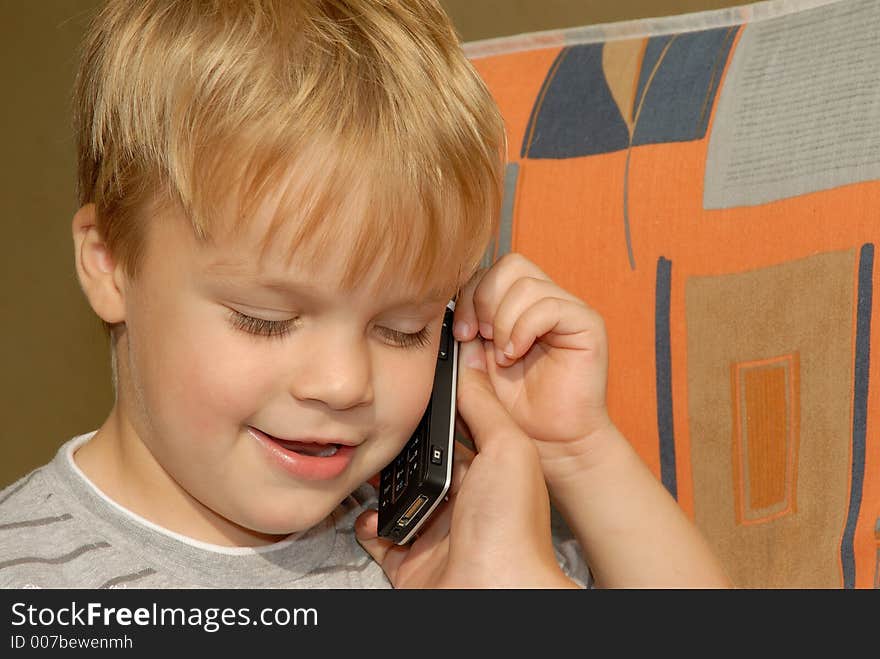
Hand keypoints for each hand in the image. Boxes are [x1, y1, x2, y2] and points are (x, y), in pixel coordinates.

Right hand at [355, 339, 578, 588]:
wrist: (493, 594)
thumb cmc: (511, 526)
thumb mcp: (508, 447)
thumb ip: (483, 405)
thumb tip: (465, 365)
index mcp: (490, 471)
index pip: (457, 429)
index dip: (435, 409)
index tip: (409, 388)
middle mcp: (463, 501)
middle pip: (421, 461)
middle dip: (398, 444)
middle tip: (375, 424)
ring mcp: (435, 531)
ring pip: (395, 495)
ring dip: (378, 481)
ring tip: (366, 463)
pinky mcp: (409, 561)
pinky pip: (378, 534)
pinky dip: (367, 523)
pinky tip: (372, 513)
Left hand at [453, 254, 612, 470]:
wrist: (551, 443)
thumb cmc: (516, 411)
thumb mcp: (476, 368)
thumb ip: (465, 337)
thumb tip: (450, 309)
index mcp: (516, 307)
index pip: (490, 271)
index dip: (470, 295)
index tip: (461, 333)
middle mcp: (543, 301)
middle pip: (509, 265)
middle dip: (484, 301)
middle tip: (480, 339)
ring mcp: (566, 309)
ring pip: (526, 284)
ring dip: (504, 321)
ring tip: (504, 355)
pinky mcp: (587, 324)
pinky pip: (549, 306)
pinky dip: (524, 329)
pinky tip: (517, 353)